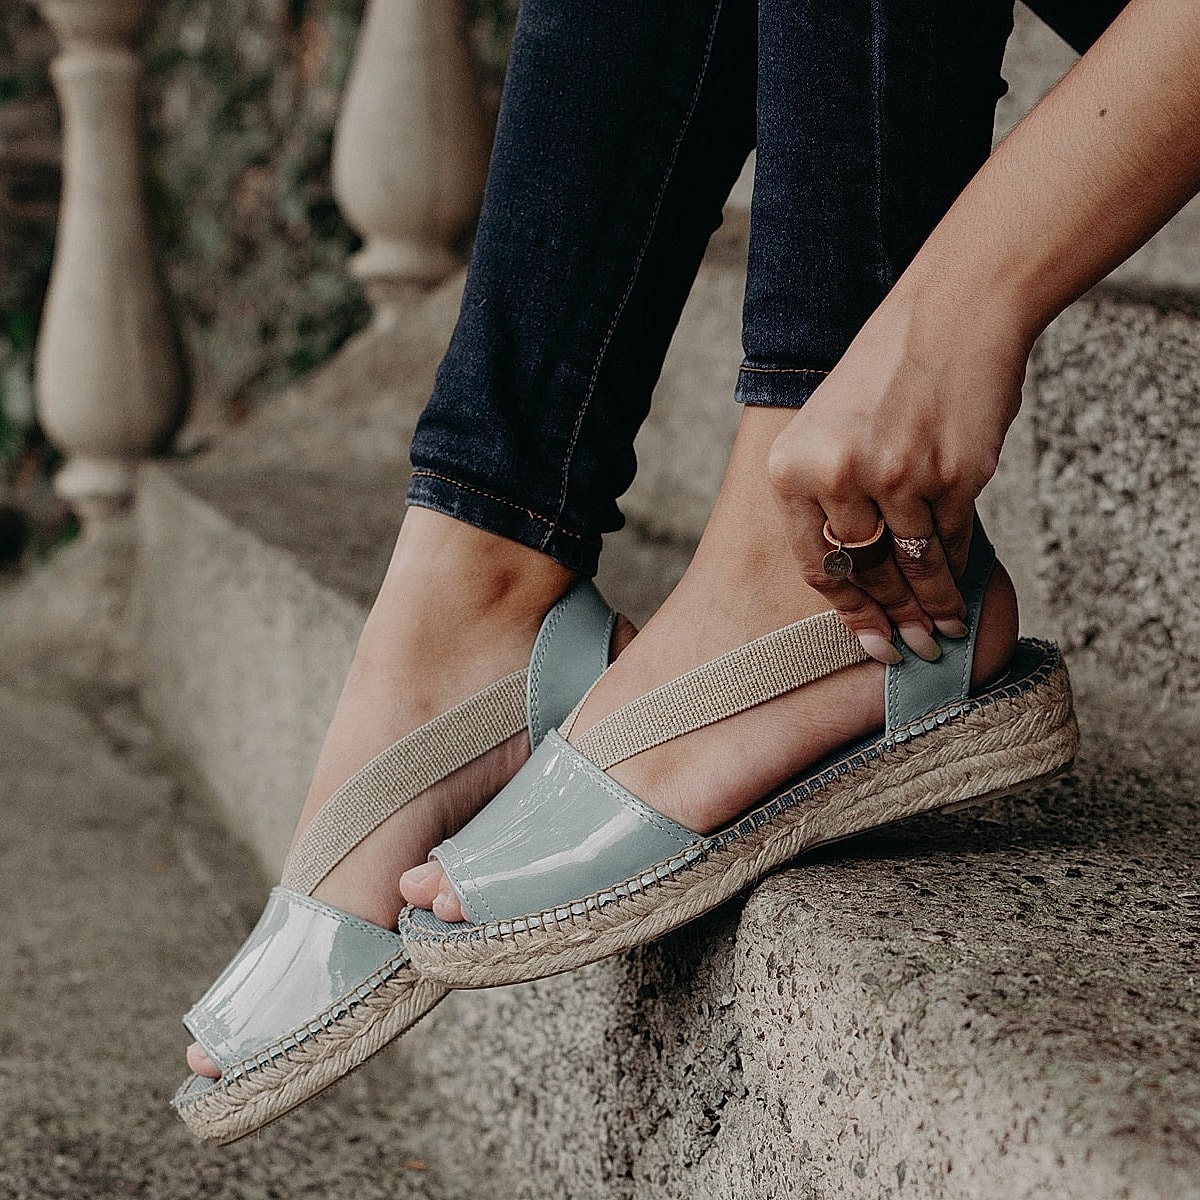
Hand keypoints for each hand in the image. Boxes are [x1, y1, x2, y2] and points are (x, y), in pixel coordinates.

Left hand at [767, 283, 1027, 662]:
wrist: (952, 314)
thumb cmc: (886, 372)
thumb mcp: (825, 428)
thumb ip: (827, 495)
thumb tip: (854, 572)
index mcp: (792, 468)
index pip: (817, 564)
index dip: (847, 612)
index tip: (870, 642)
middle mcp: (837, 477)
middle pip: (865, 573)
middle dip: (892, 618)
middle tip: (911, 650)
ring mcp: (895, 478)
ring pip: (913, 566)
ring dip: (932, 607)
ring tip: (944, 632)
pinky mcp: (952, 476)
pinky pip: (951, 542)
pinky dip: (957, 570)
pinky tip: (961, 590)